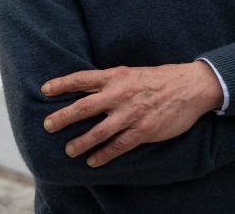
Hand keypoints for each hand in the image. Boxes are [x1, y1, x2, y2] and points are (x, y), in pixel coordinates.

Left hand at [42, 61, 221, 167]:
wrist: (190, 86)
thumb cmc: (160, 79)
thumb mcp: (132, 73)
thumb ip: (111, 82)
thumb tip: (88, 89)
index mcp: (116, 76)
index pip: (82, 79)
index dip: (62, 84)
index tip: (45, 90)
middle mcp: (120, 94)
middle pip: (84, 107)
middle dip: (63, 117)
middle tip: (48, 126)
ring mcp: (131, 114)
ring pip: (98, 131)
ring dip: (81, 142)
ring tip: (69, 150)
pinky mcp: (143, 130)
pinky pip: (118, 146)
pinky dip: (103, 155)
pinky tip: (93, 161)